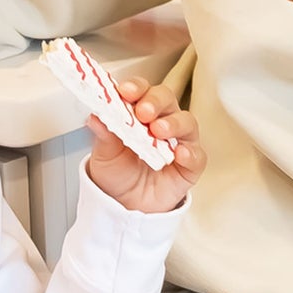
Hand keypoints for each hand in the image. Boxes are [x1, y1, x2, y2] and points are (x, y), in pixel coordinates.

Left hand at [85, 78, 204, 214]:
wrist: (125, 205)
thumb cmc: (118, 171)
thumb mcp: (104, 153)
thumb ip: (103, 135)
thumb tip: (94, 116)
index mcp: (140, 111)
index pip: (142, 90)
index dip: (135, 87)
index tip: (125, 91)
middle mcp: (163, 120)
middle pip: (166, 99)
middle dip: (155, 101)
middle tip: (142, 112)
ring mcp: (179, 141)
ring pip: (186, 122)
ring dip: (173, 123)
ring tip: (158, 131)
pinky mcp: (190, 165)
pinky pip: (197, 156)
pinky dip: (190, 153)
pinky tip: (179, 154)